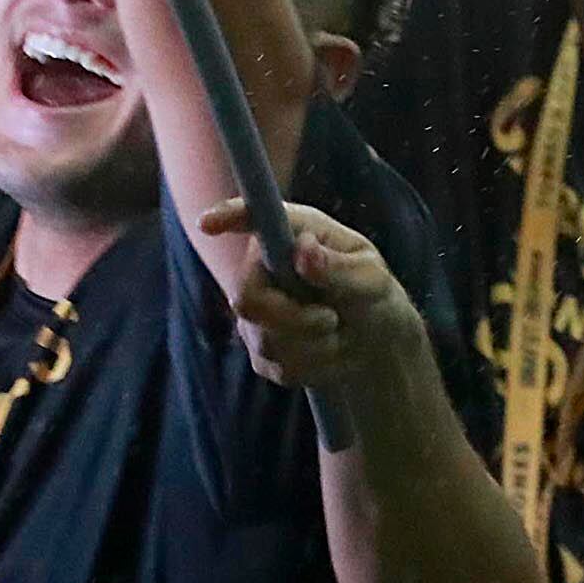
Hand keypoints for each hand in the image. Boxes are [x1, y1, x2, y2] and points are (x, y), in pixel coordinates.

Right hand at [214, 204, 413, 390]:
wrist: (376, 343)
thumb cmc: (374, 296)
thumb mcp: (371, 278)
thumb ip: (338, 267)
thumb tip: (303, 250)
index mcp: (292, 233)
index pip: (251, 218)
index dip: (226, 217)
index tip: (207, 223)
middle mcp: (265, 266)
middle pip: (246, 297)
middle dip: (292, 317)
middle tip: (330, 319)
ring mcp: (258, 310)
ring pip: (262, 337)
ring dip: (311, 344)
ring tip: (336, 331)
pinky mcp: (259, 347)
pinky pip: (274, 365)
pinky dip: (309, 364)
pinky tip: (326, 350)